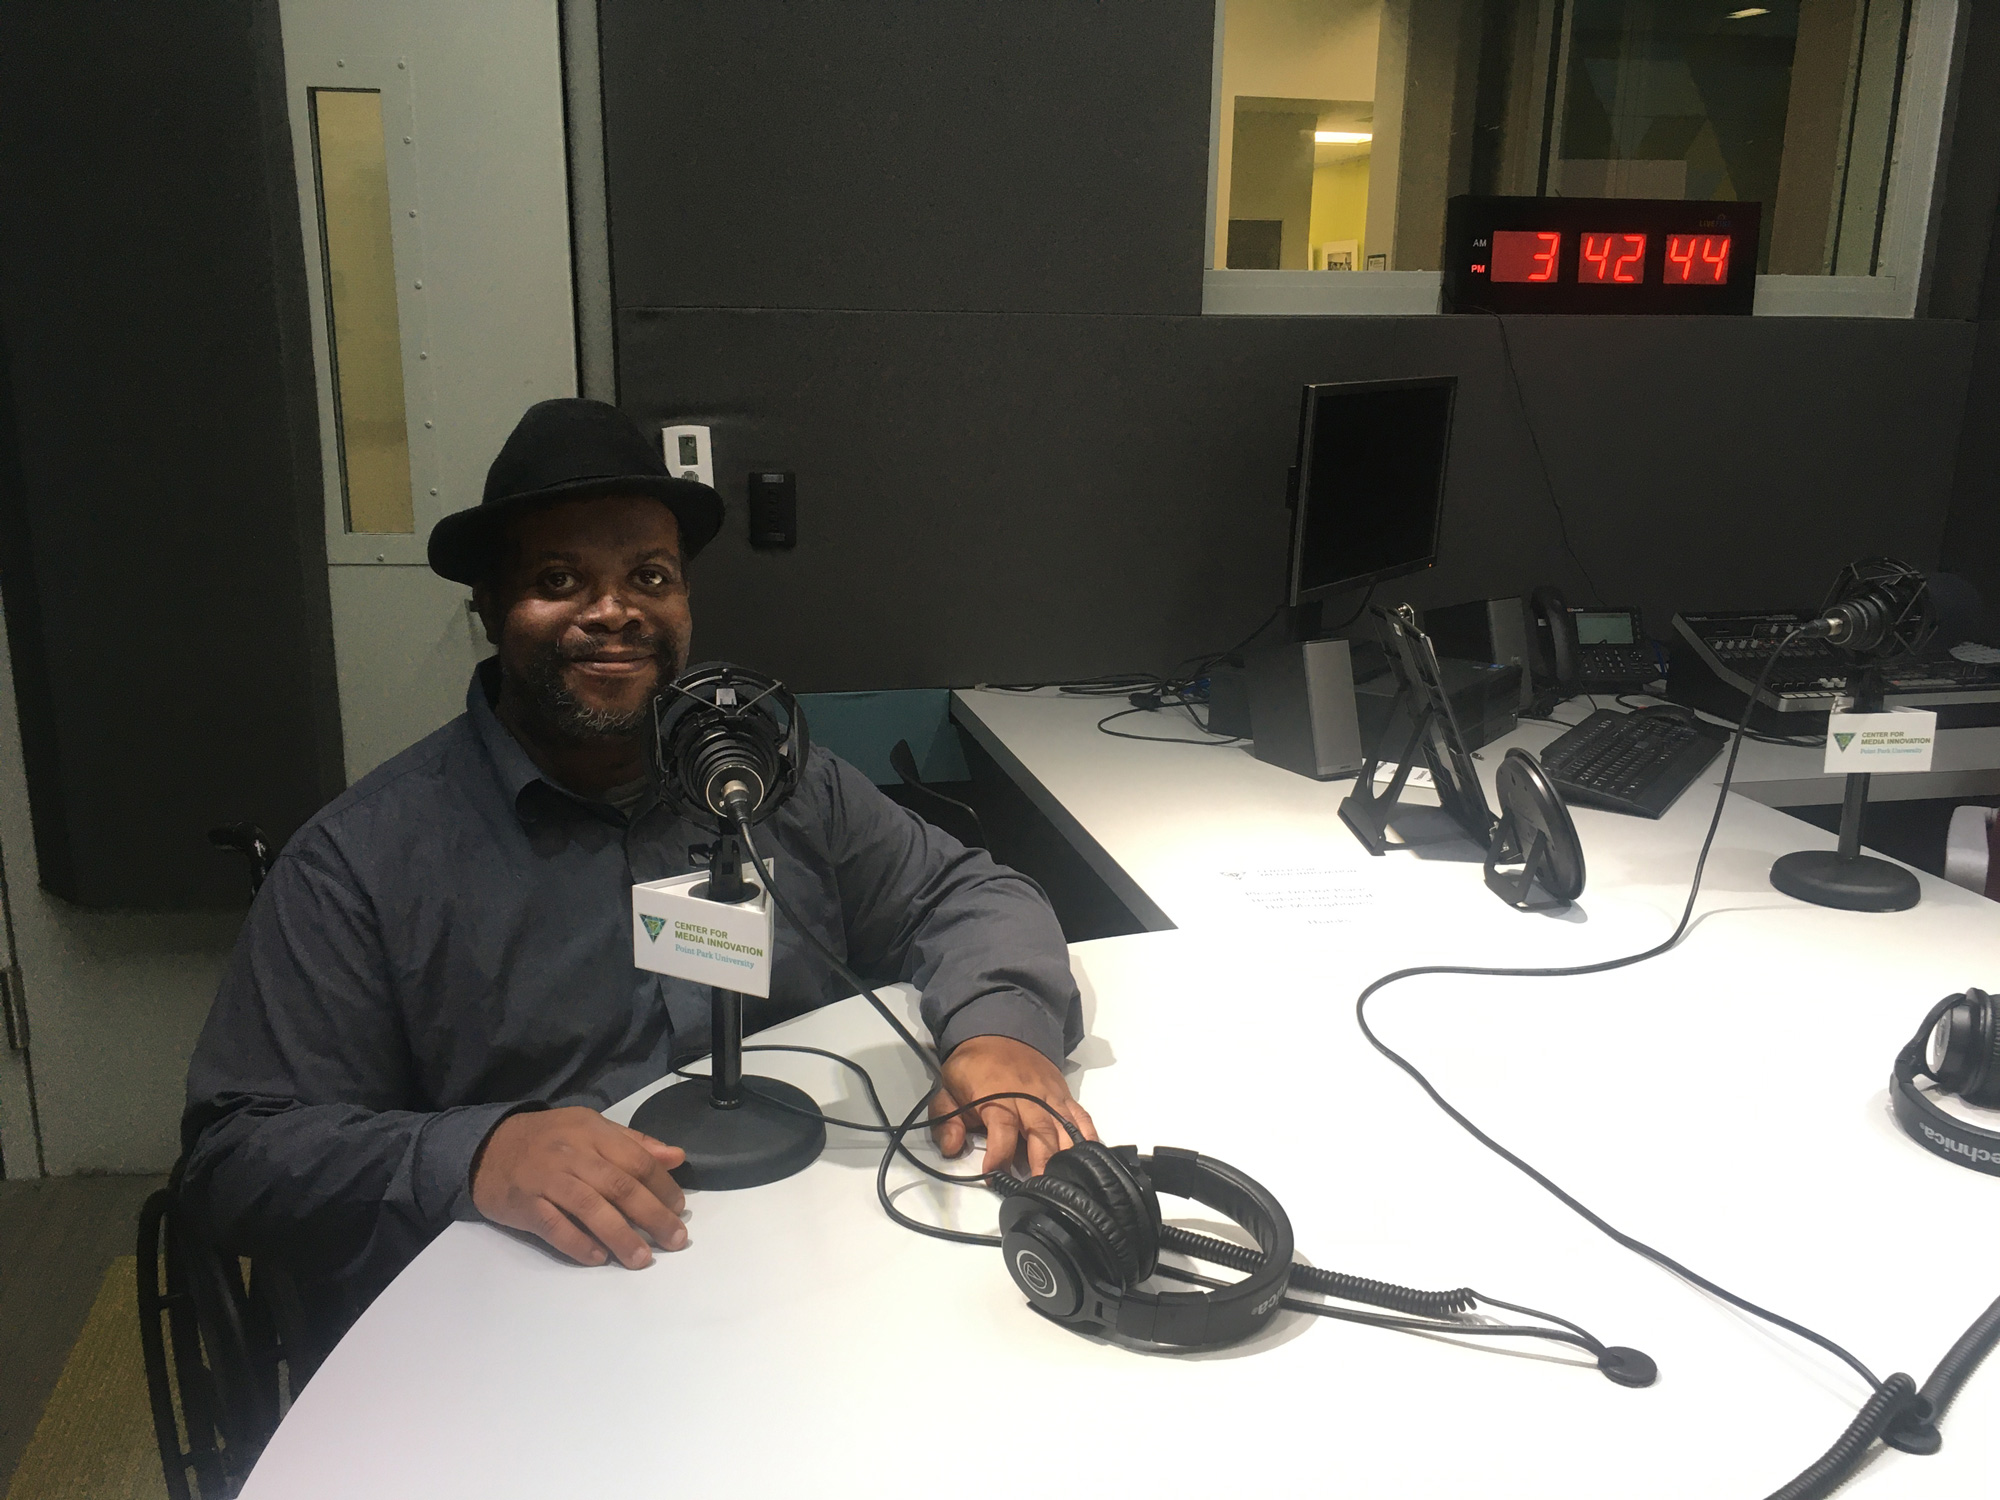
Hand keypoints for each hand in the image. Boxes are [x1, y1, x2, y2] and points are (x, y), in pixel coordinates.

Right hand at [472, 1106, 688, 1267]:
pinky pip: (555, 1227)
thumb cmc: (548, 1140)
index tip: (679, 1210)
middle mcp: (572, 1154)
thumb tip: (675, 1157)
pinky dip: (579, 1244)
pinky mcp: (525, 1204)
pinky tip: (599, 1258)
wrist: (486, 1148)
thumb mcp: (590, 1128)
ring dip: (620, 1236)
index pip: (637, 1160)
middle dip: (652, 1216)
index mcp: (593, 1133)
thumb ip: (633, 1143)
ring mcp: (547, 1180)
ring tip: (641, 1258)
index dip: (662, 1187)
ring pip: (591, 1208)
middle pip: (620, 1186)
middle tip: (674, 1240)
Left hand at [929, 1034, 1096, 1176]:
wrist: (1000, 1030)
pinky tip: (1090, 1158)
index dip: (999, 1154)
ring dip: (1066, 1156)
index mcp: (997, 1097)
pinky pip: (1080, 1117)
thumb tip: (951, 1148)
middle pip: (1041, 1133)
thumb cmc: (973, 1067)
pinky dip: (1088, 1137)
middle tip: (1041, 1191)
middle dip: (1042, 1163)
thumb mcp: (948, 1089)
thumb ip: (946, 1120)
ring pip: (1064, 1128)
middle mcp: (1029, 1098)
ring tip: (1067, 1183)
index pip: (1002, 1129)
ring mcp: (1050, 1097)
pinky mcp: (1064, 1095)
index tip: (993, 1176)